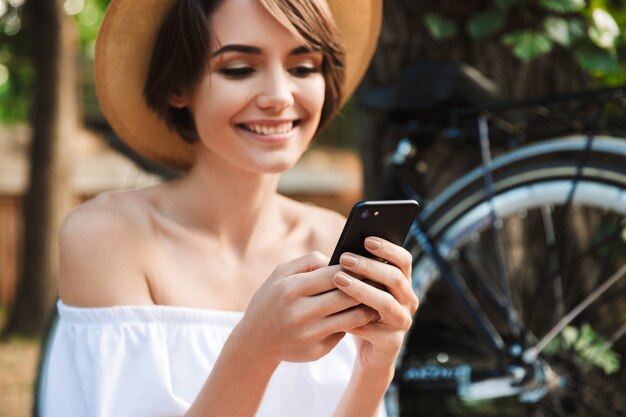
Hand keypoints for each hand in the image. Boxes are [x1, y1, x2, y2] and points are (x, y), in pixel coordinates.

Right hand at [234, 252, 379, 365]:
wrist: (255, 341)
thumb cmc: (272, 299)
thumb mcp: (280, 274)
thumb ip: (308, 262)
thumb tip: (338, 260)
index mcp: (290, 290)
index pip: (332, 275)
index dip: (353, 268)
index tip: (368, 263)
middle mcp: (299, 313)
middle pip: (345, 297)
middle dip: (366, 287)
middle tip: (382, 279)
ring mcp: (308, 335)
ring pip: (351, 318)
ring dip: (368, 307)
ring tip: (379, 298)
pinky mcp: (316, 351)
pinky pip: (342, 333)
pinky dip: (353, 324)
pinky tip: (362, 316)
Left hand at [333, 237, 418, 372]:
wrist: (368, 352)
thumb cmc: (361, 312)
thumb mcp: (361, 290)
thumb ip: (360, 274)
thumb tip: (343, 252)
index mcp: (403, 283)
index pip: (404, 260)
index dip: (388, 248)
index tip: (366, 239)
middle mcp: (409, 301)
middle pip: (396, 278)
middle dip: (369, 266)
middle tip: (344, 258)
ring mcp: (402, 322)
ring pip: (386, 303)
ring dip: (361, 289)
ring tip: (339, 280)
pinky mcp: (392, 343)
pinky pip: (373, 328)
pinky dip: (354, 318)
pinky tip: (336, 311)